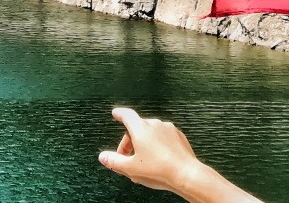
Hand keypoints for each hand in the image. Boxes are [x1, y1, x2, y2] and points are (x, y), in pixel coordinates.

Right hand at [98, 107, 263, 202]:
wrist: (186, 174)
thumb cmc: (159, 171)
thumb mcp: (131, 169)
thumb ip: (114, 161)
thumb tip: (103, 157)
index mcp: (141, 129)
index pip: (127, 115)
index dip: (120, 114)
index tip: (116, 113)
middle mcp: (155, 125)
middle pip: (137, 127)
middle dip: (130, 141)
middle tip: (127, 157)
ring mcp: (168, 129)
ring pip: (151, 132)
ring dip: (144, 143)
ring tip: (143, 161)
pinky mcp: (178, 136)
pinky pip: (163, 137)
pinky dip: (158, 144)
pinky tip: (158, 159)